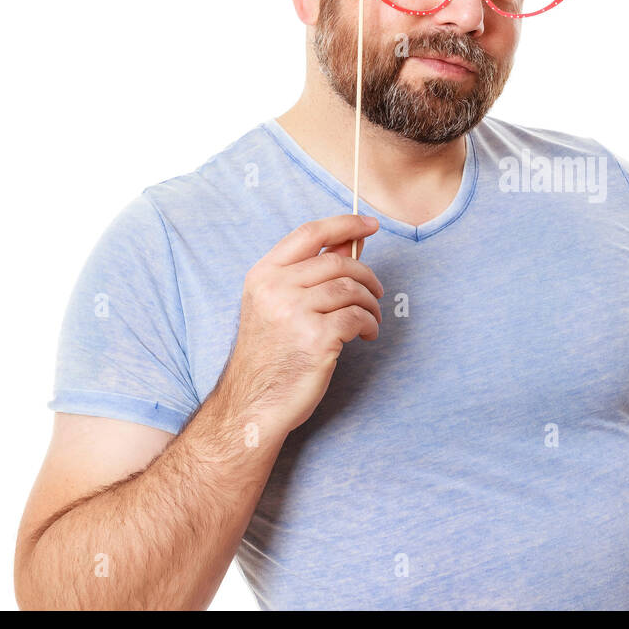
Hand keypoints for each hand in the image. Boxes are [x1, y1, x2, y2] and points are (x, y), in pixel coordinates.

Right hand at [218, 213, 383, 432]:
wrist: (252, 404)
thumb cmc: (270, 355)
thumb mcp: (277, 305)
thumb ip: (309, 274)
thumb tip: (350, 243)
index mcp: (264, 275)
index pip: (310, 233)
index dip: (345, 224)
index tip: (369, 225)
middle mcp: (275, 289)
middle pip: (338, 262)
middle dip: (366, 275)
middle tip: (376, 293)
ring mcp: (294, 313)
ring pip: (351, 289)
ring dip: (370, 303)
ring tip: (370, 319)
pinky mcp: (316, 338)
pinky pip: (357, 317)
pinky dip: (369, 324)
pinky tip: (366, 336)